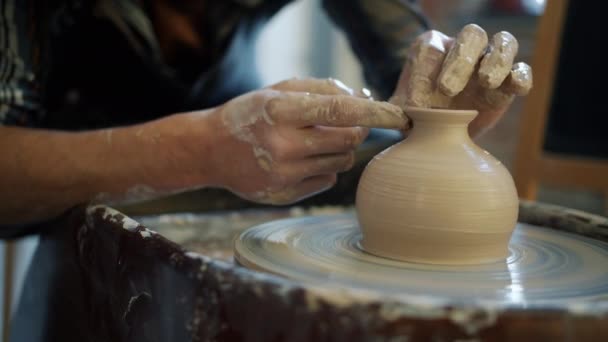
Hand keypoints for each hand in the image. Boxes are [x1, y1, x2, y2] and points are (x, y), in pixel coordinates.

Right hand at [208, 78, 407, 203]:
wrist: (211, 151)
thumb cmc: (250, 113)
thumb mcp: (279, 90)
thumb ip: (322, 89)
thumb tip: (364, 98)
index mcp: (281, 112)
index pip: (340, 111)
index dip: (375, 112)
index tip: (401, 115)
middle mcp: (283, 145)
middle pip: (349, 140)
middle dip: (358, 130)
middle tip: (351, 123)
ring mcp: (283, 174)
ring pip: (342, 162)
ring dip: (340, 148)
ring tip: (317, 140)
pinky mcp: (284, 195)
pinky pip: (327, 181)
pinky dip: (325, 168)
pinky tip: (302, 160)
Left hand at [391, 24, 532, 136]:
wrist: (439, 139)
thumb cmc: (416, 119)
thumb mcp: (399, 115)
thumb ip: (391, 112)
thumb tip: (394, 113)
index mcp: (430, 49)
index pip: (432, 48)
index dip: (425, 70)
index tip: (418, 101)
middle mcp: (461, 48)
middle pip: (471, 36)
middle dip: (460, 59)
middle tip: (447, 89)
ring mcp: (488, 62)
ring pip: (503, 44)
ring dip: (496, 60)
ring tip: (486, 82)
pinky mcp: (508, 82)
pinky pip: (521, 69)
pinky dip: (521, 75)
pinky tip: (517, 88)